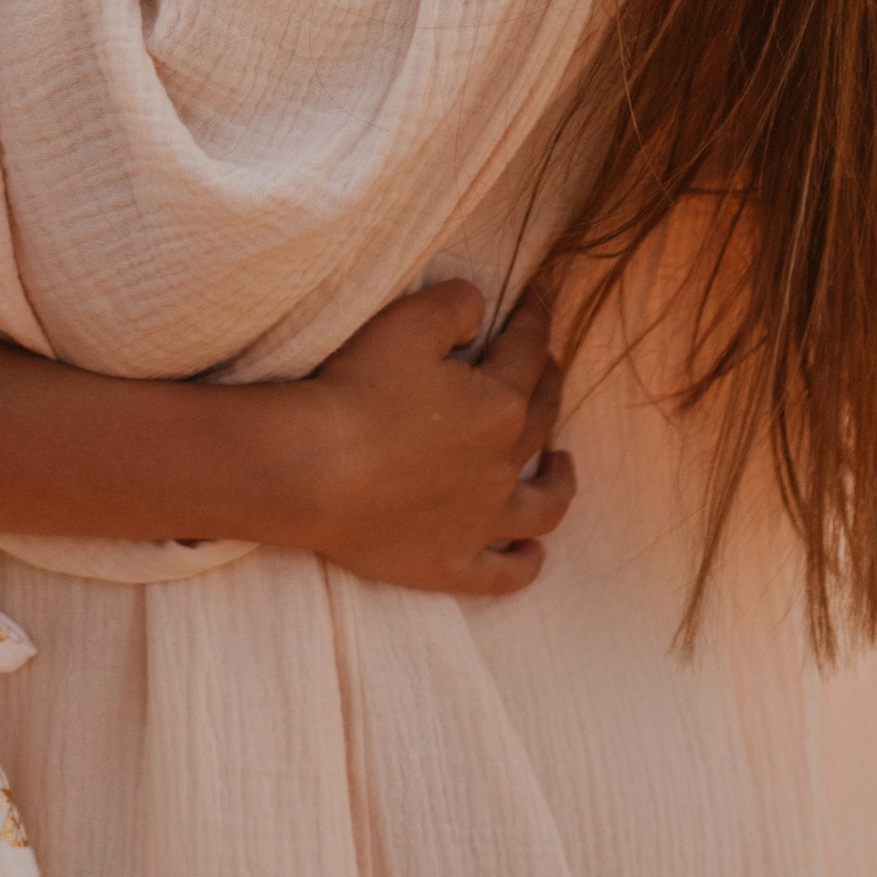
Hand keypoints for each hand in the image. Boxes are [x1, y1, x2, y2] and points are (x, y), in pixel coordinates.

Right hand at [257, 281, 575, 595]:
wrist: (313, 471)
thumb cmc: (358, 391)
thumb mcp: (409, 321)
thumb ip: (457, 305)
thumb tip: (480, 310)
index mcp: (499, 404)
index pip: (529, 352)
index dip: (535, 320)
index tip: (536, 302)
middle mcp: (502, 466)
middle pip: (541, 420)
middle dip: (548, 384)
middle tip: (545, 365)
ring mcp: (480, 522)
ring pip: (543, 506)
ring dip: (560, 483)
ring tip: (563, 466)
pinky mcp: (450, 563)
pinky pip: (504, 574)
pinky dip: (525, 564)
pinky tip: (534, 554)